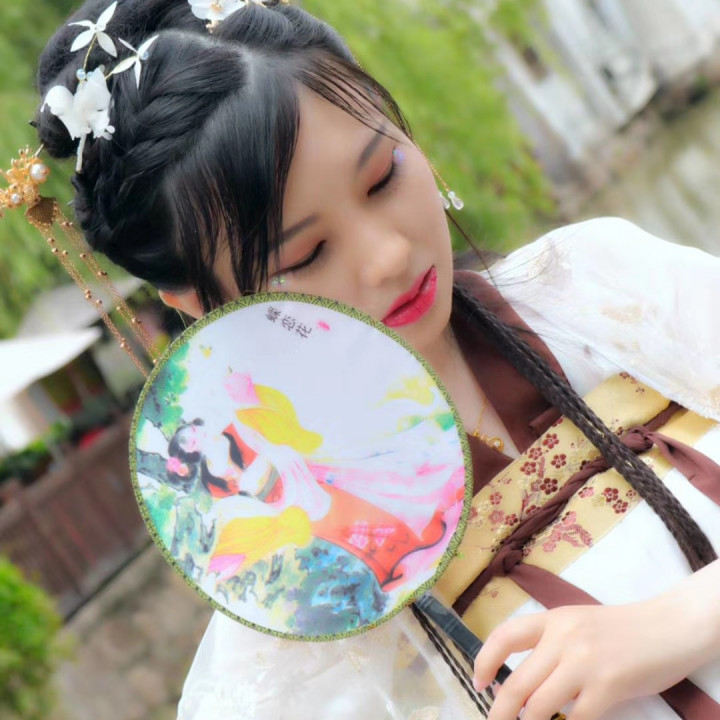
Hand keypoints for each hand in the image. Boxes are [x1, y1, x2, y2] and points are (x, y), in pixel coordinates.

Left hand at [472, 595, 710, 719]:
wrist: (667, 628)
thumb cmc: (620, 630)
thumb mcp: (576, 624)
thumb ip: (550, 645)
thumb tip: (522, 682)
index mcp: (552, 619)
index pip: (504, 637)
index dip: (484, 662)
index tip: (479, 684)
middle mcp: (562, 638)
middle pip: (518, 683)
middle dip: (501, 710)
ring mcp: (584, 663)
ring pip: (540, 705)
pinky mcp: (608, 686)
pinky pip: (576, 718)